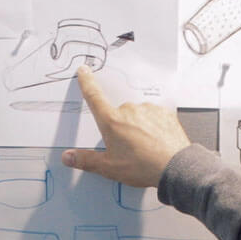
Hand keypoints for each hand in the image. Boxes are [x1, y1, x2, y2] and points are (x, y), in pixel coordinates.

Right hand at [61, 67, 190, 187]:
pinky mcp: (164, 113)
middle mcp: (129, 110)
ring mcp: (148, 109)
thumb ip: (86, 160)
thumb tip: (67, 157)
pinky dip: (153, 128)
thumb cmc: (142, 167)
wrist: (173, 167)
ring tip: (144, 149)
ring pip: (137, 116)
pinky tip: (155, 143)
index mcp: (111, 121)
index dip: (87, 83)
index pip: (94, 97)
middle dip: (120, 128)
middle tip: (127, 149)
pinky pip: (154, 117)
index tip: (84, 71)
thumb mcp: (109, 167)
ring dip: (138, 128)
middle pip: (118, 114)